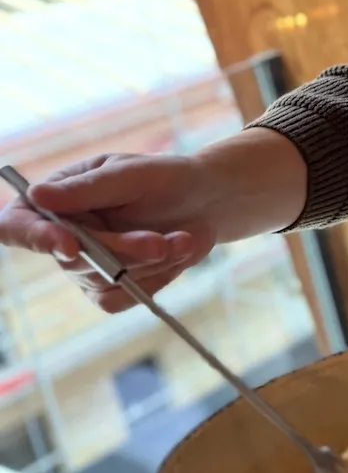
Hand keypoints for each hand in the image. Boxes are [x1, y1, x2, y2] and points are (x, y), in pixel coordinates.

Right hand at [0, 153, 216, 311]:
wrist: (205, 201)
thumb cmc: (164, 179)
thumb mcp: (130, 174)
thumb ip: (88, 188)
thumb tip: (37, 195)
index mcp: (58, 197)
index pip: (17, 223)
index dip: (33, 236)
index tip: (68, 244)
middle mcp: (63, 233)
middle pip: (70, 258)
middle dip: (120, 251)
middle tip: (160, 242)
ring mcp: (84, 265)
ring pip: (101, 281)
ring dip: (146, 264)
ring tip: (180, 239)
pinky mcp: (110, 287)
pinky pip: (119, 299)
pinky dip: (153, 280)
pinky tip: (175, 253)